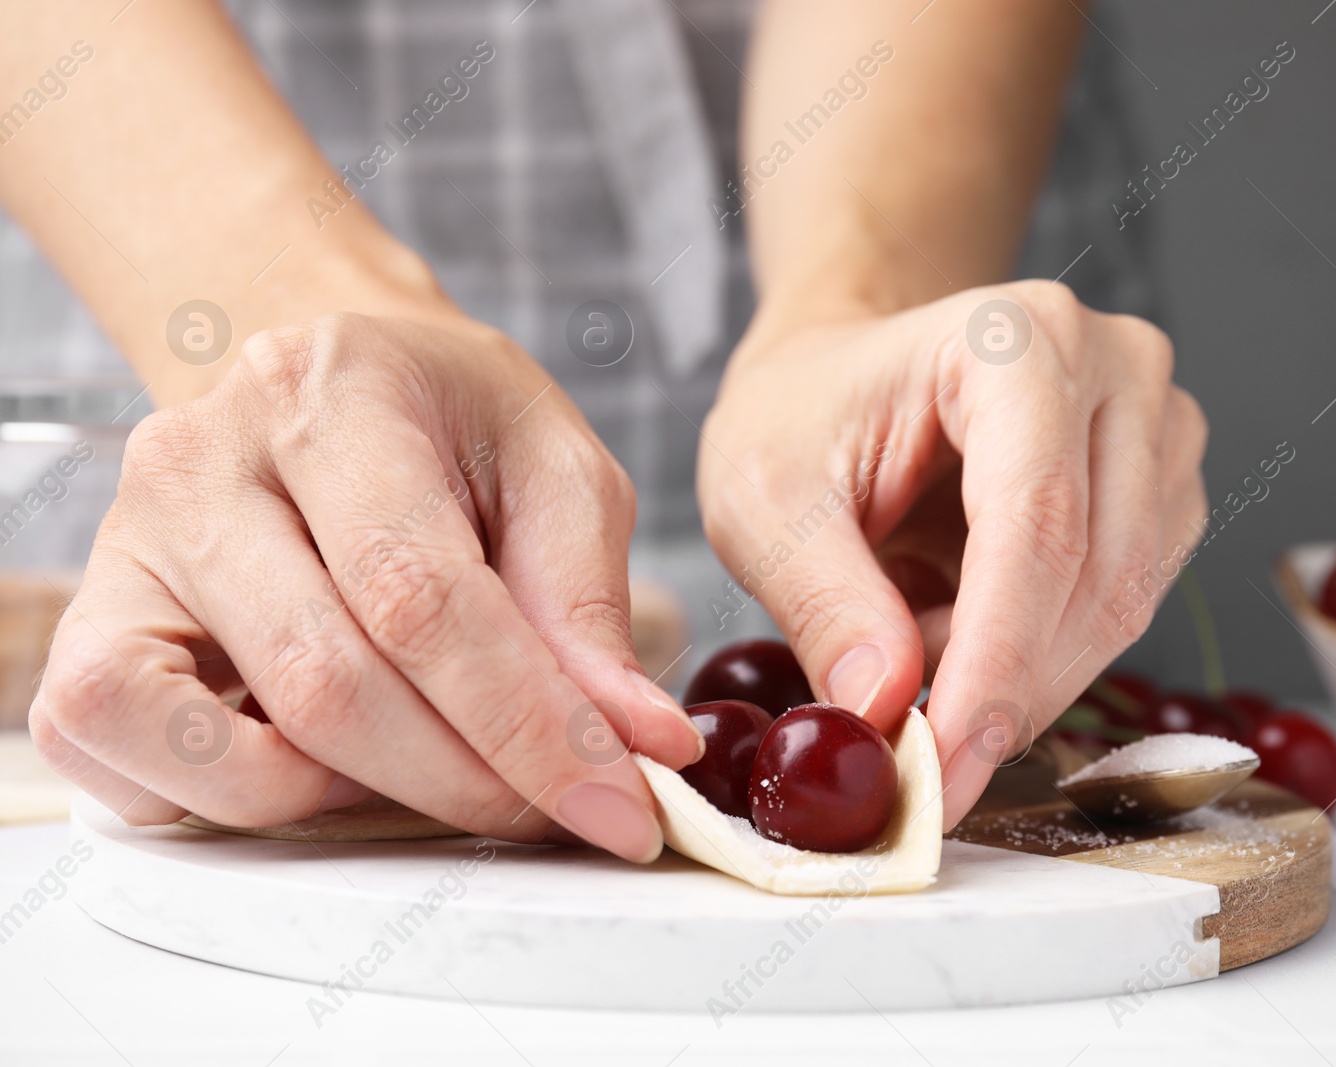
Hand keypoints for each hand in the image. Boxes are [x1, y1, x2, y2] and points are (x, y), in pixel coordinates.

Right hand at [30, 313, 701, 861]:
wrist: (332, 380)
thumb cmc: (448, 424)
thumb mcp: (554, 468)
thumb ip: (589, 603)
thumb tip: (636, 742)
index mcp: (332, 397)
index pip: (423, 597)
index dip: (530, 725)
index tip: (620, 805)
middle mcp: (201, 466)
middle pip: (329, 683)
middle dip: (467, 781)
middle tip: (557, 809)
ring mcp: (126, 553)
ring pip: (216, 746)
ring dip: (353, 800)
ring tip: (435, 763)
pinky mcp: (89, 630)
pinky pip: (126, 761)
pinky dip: (235, 799)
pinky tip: (324, 762)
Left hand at [700, 281, 1207, 828]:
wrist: (838, 376)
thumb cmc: (800, 414)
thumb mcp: (763, 501)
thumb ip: (824, 604)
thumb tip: (886, 708)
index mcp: (1012, 342)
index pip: (1037, 524)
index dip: (997, 660)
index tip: (945, 761)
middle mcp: (1111, 367)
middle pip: (1097, 575)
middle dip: (1005, 688)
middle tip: (915, 751)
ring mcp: (1154, 425)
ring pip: (1121, 604)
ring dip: (1021, 670)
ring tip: (916, 643)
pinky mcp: (1161, 486)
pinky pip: (1126, 606)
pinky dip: (1043, 653)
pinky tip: (964, 625)